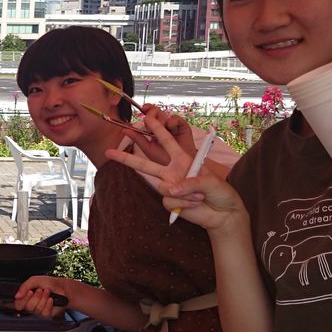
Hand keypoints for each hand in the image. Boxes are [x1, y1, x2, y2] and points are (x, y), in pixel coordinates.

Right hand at [14, 275, 80, 316]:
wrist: (62, 288)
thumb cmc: (49, 283)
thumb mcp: (35, 280)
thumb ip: (24, 286)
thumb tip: (17, 296)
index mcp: (26, 297)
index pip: (18, 304)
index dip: (23, 299)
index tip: (30, 292)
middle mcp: (31, 305)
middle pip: (27, 307)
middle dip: (36, 297)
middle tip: (40, 290)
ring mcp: (39, 311)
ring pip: (36, 309)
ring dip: (43, 298)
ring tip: (47, 293)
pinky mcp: (47, 314)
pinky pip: (44, 312)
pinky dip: (49, 304)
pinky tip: (51, 299)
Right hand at [106, 114, 246, 233]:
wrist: (223, 214)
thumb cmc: (221, 192)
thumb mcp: (211, 182)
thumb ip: (190, 182)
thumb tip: (170, 190)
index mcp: (183, 160)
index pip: (167, 142)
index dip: (158, 130)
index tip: (147, 117)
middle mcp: (172, 172)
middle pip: (146, 163)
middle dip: (127, 157)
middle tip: (108, 152)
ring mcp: (169, 187)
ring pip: (161, 187)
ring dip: (183, 193)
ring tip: (199, 197)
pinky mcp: (170, 202)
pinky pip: (169, 201)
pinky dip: (184, 203)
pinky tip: (195, 205)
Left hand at [128, 104, 196, 164]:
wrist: (182, 168)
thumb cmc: (164, 160)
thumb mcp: (148, 149)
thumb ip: (138, 138)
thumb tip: (124, 130)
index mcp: (152, 131)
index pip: (148, 116)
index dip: (146, 110)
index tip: (143, 108)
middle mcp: (161, 126)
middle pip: (155, 112)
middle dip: (151, 111)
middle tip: (149, 116)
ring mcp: (172, 126)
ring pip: (163, 114)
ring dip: (160, 120)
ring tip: (162, 129)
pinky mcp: (182, 126)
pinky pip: (175, 118)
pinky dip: (172, 121)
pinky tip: (172, 129)